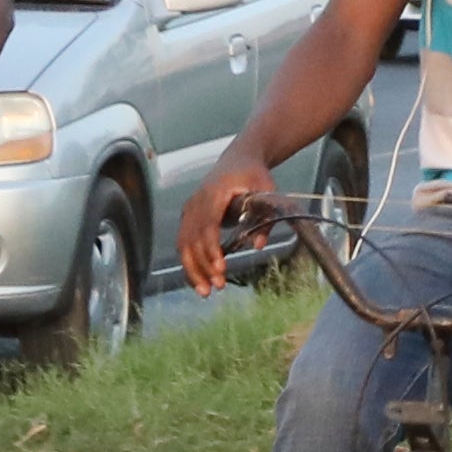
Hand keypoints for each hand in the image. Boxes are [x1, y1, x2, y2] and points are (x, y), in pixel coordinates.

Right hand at [177, 168, 277, 294]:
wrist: (239, 159)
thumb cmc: (254, 174)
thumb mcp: (267, 190)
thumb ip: (265, 217)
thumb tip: (259, 246)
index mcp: (215, 192)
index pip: (208, 224)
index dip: (211, 248)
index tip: (220, 268)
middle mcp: (197, 201)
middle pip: (192, 238)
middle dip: (202, 266)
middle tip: (217, 287)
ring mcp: (190, 208)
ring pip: (183, 244)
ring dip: (193, 269)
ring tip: (206, 292)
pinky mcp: (189, 216)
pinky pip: (184, 243)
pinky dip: (189, 263)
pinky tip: (198, 281)